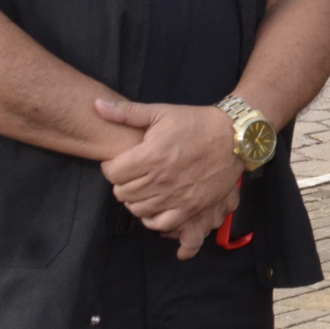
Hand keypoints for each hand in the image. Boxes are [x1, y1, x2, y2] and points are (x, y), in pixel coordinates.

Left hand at [95, 99, 244, 259]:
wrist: (233, 137)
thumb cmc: (196, 123)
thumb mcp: (161, 112)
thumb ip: (126, 112)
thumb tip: (96, 105)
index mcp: (150, 155)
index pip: (113, 173)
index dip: (111, 167)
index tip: (120, 162)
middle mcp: (161, 179)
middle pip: (123, 193)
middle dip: (122, 183)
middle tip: (132, 175)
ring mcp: (176, 196)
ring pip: (138, 209)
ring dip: (135, 200)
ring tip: (143, 188)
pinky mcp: (191, 208)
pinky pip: (161, 223)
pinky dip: (152, 218)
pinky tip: (154, 206)